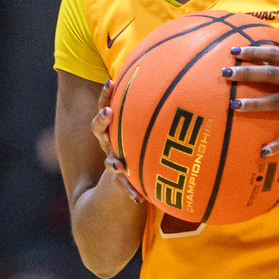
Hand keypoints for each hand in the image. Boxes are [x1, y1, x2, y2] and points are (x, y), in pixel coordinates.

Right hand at [92, 78, 141, 203]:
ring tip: (119, 165)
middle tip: (108, 112)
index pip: (106, 107)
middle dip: (102, 120)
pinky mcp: (120, 181)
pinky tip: (137, 197)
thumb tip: (179, 83)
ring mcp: (113, 162)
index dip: (106, 95)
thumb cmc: (138, 145)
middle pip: (99, 129)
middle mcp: (109, 143)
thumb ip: (153, 112)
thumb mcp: (141, 128)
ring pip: (109, 160)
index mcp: (113, 128)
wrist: (121, 182)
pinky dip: (129, 191)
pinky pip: (123, 186)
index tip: (112, 81)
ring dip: (112, 162)